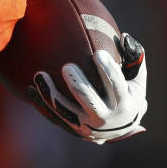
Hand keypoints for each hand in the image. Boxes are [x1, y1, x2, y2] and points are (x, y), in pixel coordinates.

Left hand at [26, 33, 147, 143]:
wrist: (119, 130)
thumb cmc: (128, 95)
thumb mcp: (137, 81)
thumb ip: (135, 59)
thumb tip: (126, 37)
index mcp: (124, 102)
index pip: (116, 85)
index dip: (108, 70)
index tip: (98, 53)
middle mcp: (106, 116)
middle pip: (89, 100)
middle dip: (78, 84)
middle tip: (67, 66)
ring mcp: (88, 125)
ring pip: (67, 111)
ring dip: (52, 94)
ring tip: (39, 75)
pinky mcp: (74, 128)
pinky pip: (55, 116)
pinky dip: (41, 103)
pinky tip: (29, 88)